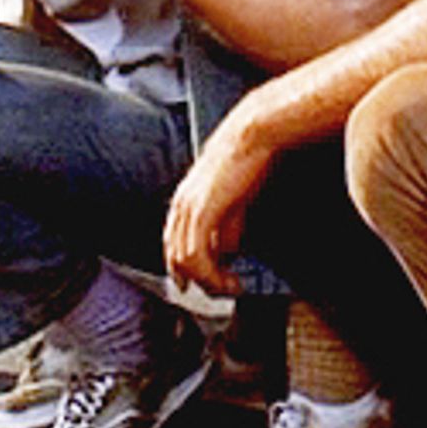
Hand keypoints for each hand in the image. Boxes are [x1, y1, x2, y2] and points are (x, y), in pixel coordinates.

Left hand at [164, 107, 271, 295]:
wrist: (253, 135)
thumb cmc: (247, 160)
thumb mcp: (234, 200)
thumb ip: (227, 227)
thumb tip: (226, 254)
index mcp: (184, 199)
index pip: (173, 244)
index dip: (184, 270)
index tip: (206, 285)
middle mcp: (180, 205)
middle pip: (175, 257)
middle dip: (199, 282)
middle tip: (224, 292)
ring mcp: (188, 207)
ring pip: (185, 262)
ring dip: (209, 283)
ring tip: (232, 288)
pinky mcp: (201, 211)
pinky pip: (196, 256)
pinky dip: (212, 276)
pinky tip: (231, 280)